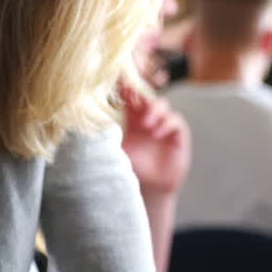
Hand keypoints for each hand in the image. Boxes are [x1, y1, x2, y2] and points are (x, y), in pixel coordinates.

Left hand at [120, 82, 190, 199]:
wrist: (153, 186)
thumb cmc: (135, 168)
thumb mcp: (119, 151)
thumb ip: (109, 138)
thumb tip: (93, 125)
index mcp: (134, 120)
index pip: (131, 99)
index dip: (127, 90)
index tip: (120, 85)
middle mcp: (150, 118)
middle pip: (147, 96)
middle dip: (141, 94)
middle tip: (133, 97)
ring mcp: (165, 124)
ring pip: (162, 105)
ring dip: (154, 110)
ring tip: (145, 124)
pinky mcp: (178, 134)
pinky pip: (175, 121)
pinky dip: (167, 124)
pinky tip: (156, 133)